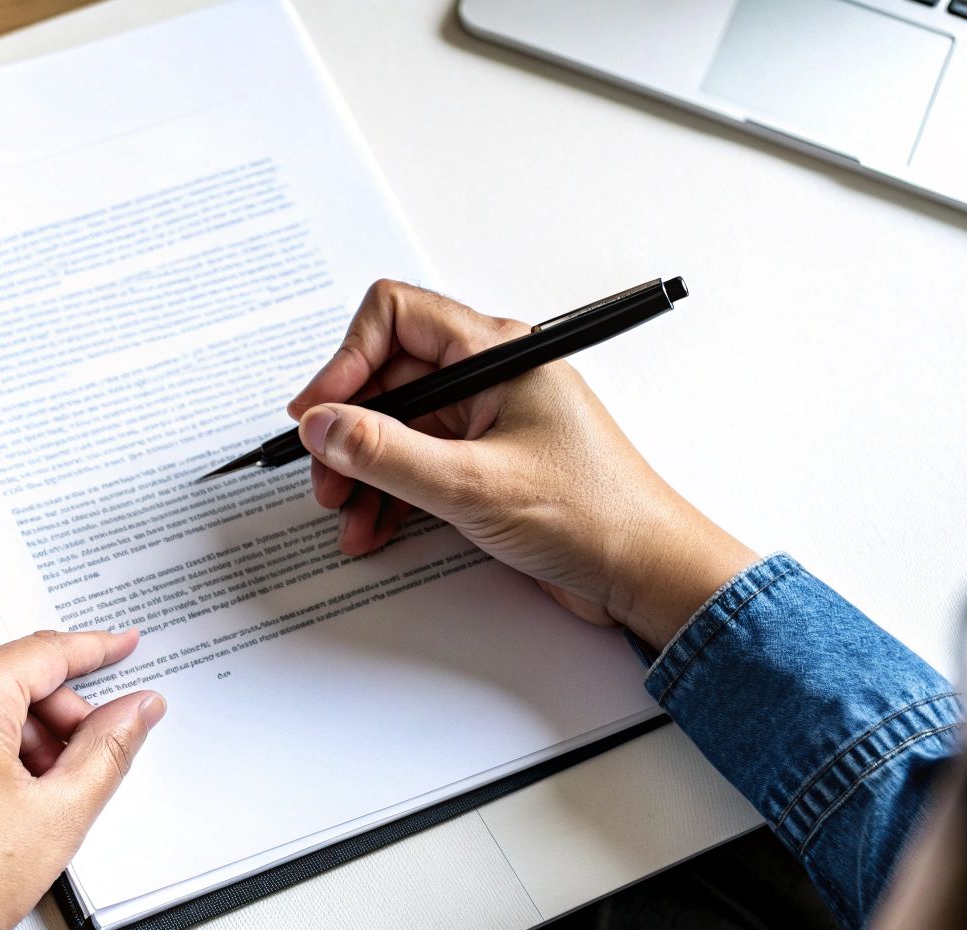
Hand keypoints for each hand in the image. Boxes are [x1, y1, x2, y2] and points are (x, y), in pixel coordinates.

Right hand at [288, 280, 755, 649]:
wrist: (647, 574)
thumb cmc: (593, 516)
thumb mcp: (472, 486)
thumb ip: (387, 454)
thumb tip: (323, 425)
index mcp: (497, 355)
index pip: (397, 317)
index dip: (347, 359)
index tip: (319, 411)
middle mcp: (489, 378)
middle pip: (388, 378)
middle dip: (347, 429)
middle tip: (323, 475)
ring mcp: (486, 423)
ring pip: (396, 429)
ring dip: (362, 470)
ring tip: (346, 515)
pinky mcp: (484, 466)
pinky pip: (417, 466)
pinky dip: (388, 495)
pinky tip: (372, 530)